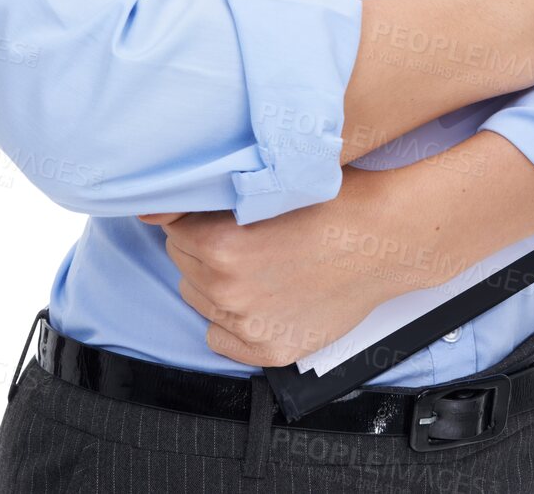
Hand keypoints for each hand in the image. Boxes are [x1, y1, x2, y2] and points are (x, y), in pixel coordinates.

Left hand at [136, 165, 424, 367]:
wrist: (381, 238)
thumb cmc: (329, 203)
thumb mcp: (265, 184)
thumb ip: (207, 196)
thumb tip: (152, 206)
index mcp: (219, 243)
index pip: (172, 228)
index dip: (193, 216)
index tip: (212, 213)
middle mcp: (227, 287)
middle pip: (182, 261)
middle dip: (201, 247)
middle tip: (239, 234)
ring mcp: (246, 323)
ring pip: (197, 298)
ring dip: (214, 281)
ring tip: (254, 263)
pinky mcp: (267, 349)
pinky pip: (218, 338)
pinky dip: (230, 320)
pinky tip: (257, 295)